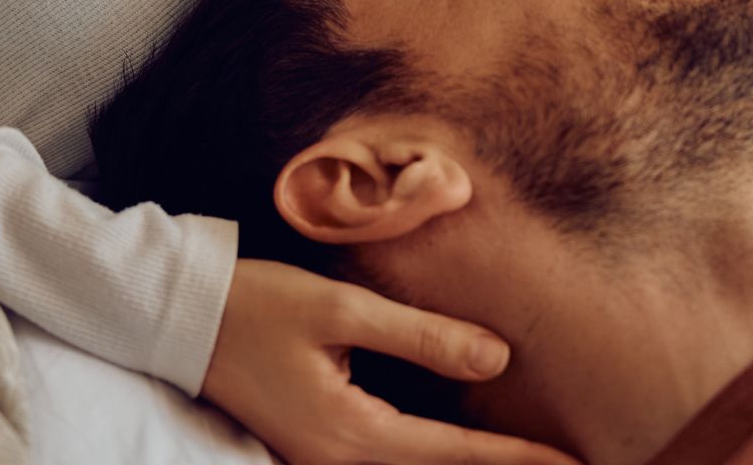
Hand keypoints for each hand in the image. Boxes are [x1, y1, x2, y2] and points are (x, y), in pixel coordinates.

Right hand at [202, 259, 580, 464]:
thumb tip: (497, 361)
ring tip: (521, 457)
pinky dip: (427, 458)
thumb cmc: (257, 303)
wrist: (180, 319)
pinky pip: (384, 462)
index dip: (517, 458)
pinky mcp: (313, 448)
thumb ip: (421, 336)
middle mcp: (336, 462)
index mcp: (351, 434)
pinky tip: (456, 450)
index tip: (572, 461)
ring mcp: (321, 461)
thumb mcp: (342, 307)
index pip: (454, 455)